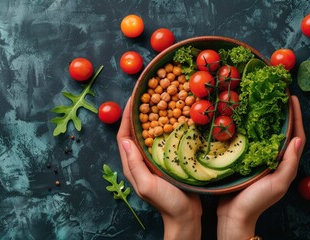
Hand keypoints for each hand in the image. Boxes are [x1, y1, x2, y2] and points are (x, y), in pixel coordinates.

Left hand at [117, 98, 201, 239]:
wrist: (185, 216)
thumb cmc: (166, 203)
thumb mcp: (147, 185)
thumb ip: (135, 164)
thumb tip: (126, 141)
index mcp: (132, 165)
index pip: (124, 136)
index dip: (126, 116)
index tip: (132, 98)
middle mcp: (140, 160)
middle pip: (135, 131)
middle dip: (138, 112)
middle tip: (146, 94)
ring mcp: (153, 159)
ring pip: (149, 133)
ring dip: (152, 116)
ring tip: (159, 99)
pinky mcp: (167, 160)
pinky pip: (164, 139)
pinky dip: (167, 126)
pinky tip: (175, 117)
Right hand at [217, 96, 305, 239]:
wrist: (234, 215)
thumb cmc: (256, 201)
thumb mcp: (277, 183)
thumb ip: (289, 164)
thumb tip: (298, 139)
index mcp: (284, 163)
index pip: (294, 135)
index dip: (295, 116)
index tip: (291, 98)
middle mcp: (273, 159)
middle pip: (280, 131)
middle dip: (281, 113)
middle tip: (275, 95)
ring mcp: (258, 159)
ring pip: (264, 134)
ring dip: (265, 118)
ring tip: (260, 102)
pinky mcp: (244, 160)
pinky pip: (248, 140)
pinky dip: (248, 129)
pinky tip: (241, 120)